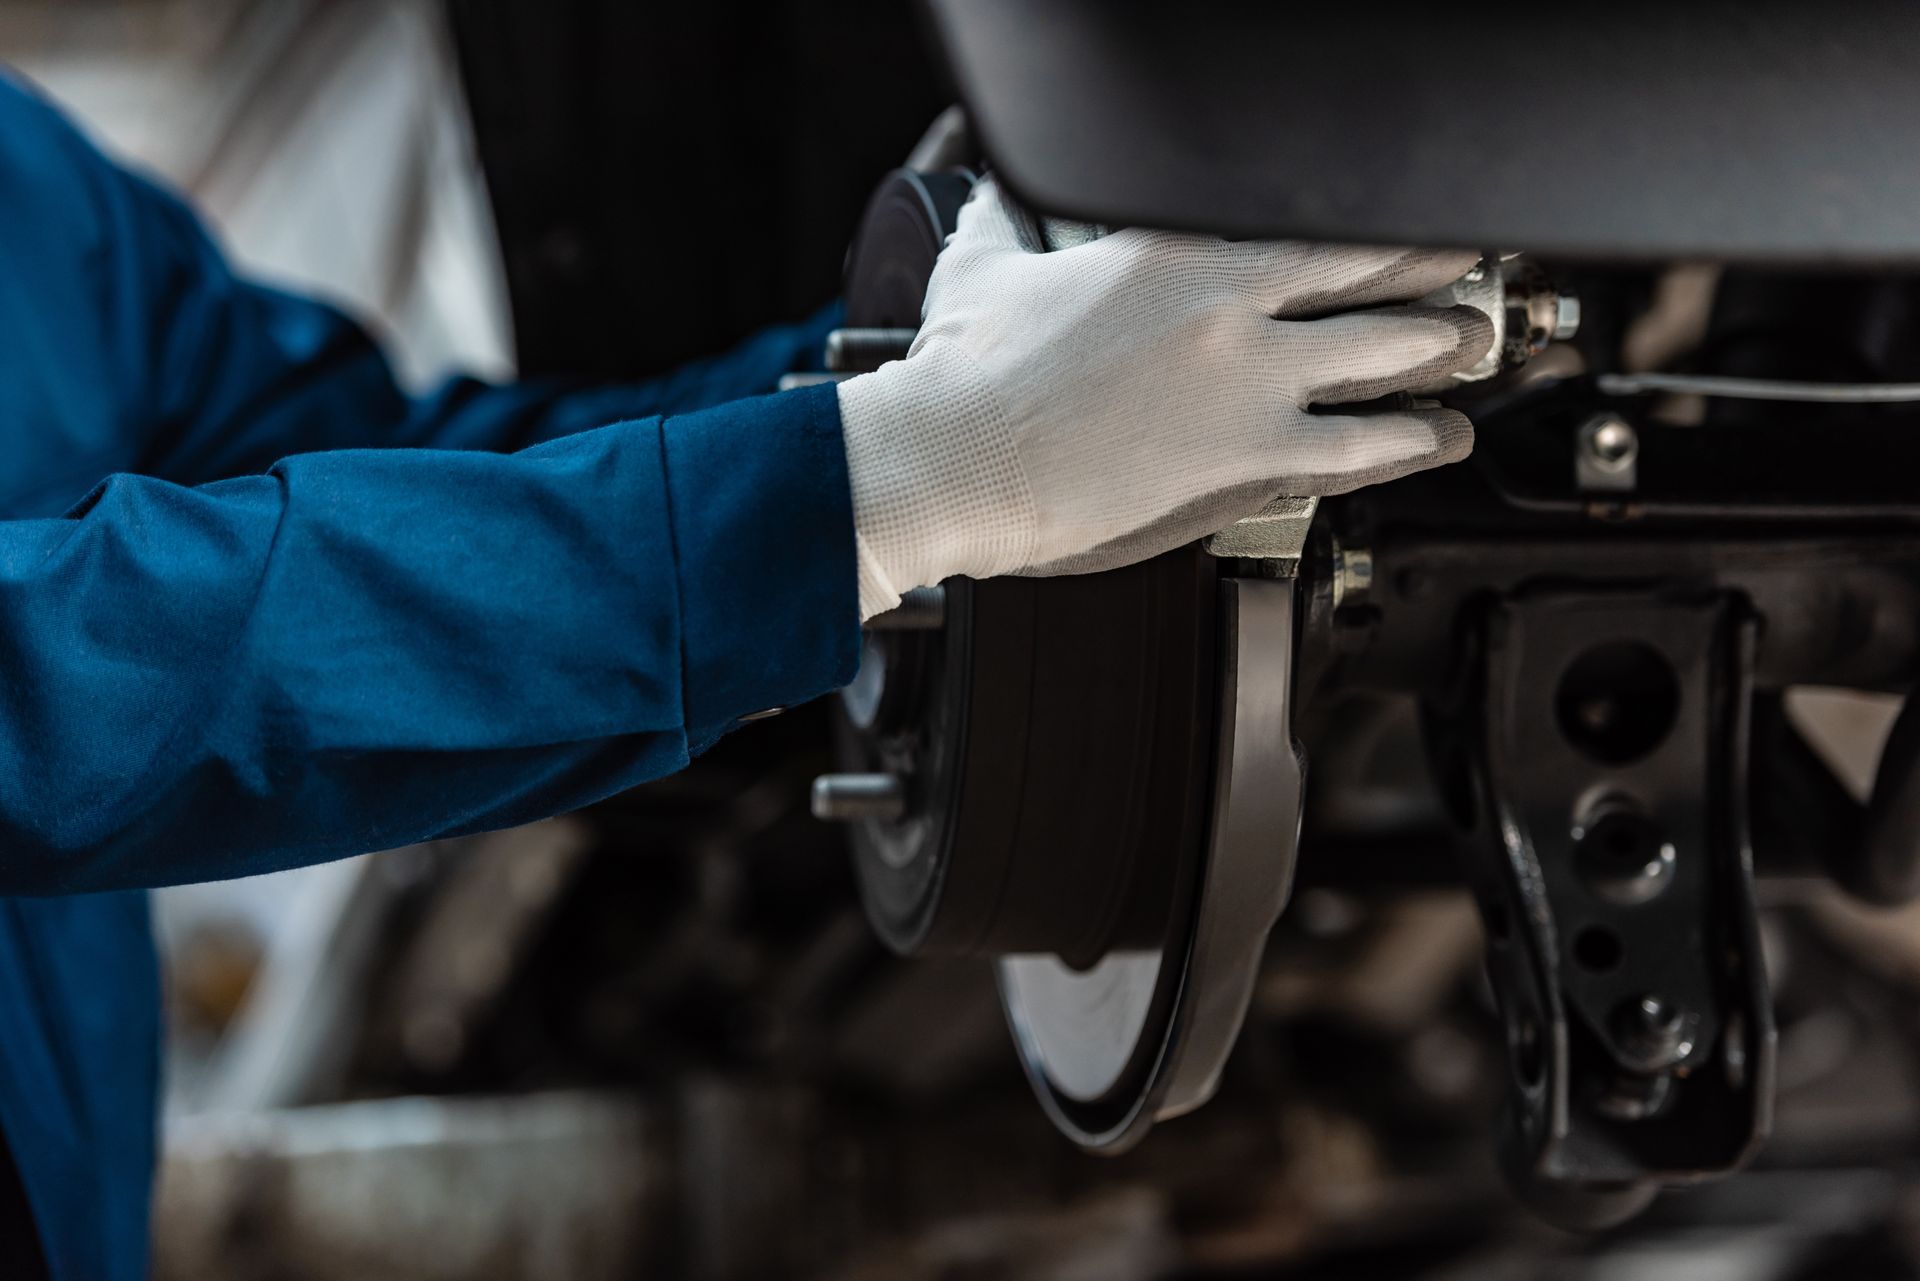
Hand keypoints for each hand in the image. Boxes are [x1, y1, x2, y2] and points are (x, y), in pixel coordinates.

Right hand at [836, 177, 1493, 616]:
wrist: (953, 459)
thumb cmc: (964, 378)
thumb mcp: (983, 269)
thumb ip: (1004, 221)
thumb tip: (990, 188)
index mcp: (1170, 250)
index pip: (1295, 218)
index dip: (1359, 220)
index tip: (1385, 222)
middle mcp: (1229, 303)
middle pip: (1368, 268)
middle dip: (1429, 265)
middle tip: (1463, 268)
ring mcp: (1249, 378)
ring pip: (1387, 352)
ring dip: (1443, 348)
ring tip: (1471, 348)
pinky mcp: (1251, 452)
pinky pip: (1365, 443)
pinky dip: (1418, 438)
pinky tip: (1444, 436)